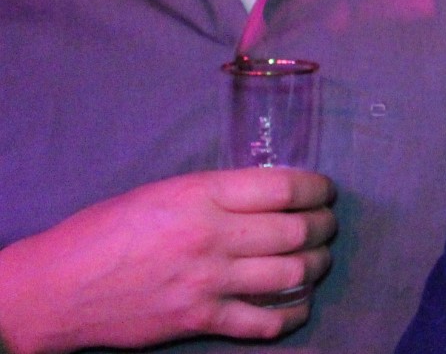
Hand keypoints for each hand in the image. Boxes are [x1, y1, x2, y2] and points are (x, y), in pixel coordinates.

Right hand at [0, 168, 335, 353]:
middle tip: (326, 225)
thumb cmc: (102, 232)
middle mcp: (210, 237)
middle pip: (295, 231)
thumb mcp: (160, 193)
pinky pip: (265, 321)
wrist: (55, 290)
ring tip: (318, 259)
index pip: (282, 187)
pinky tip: (299, 303)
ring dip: (316, 265)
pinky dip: (292, 313)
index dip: (315, 188)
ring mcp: (207, 283)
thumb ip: (214, 194)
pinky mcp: (199, 321)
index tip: (324, 191)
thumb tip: (266, 196)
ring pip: (291, 274)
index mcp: (199, 196)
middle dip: (323, 226)